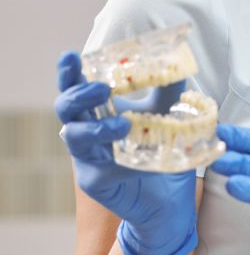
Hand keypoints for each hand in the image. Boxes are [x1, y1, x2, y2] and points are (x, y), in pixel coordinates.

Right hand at [54, 51, 197, 254]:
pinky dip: (111, 157)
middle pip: (66, 107)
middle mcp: (88, 131)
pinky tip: (128, 155)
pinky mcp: (94, 181)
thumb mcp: (169, 116)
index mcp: (100, 112)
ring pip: (74, 135)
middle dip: (79, 94)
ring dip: (95, 126)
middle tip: (104, 89)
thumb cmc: (164, 154)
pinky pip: (94, 167)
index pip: (78, 87)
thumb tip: (178, 64)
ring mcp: (88, 157)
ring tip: (122, 125)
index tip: (71, 56)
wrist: (171, 198)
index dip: (70, 73)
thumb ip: (169, 91)